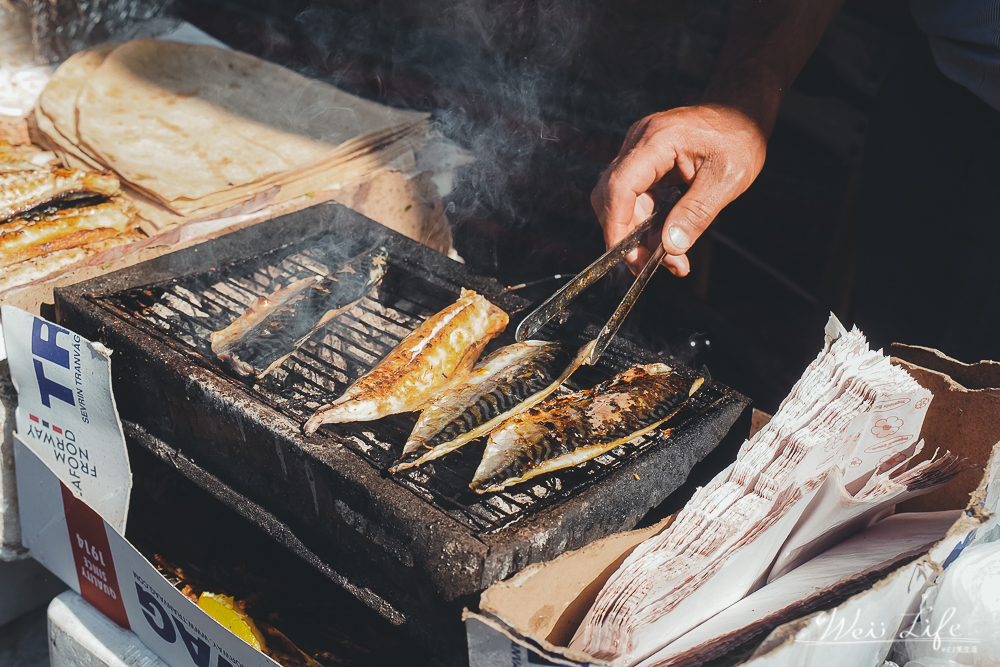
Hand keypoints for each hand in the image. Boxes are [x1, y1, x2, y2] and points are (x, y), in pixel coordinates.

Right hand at [591, 104, 766, 275]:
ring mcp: (639, 149)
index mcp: (658, 139)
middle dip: (627, 236)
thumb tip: (669, 247)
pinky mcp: (645, 160)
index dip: (617, 226)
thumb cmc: (741, 137)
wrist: (744, 112)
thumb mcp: (727, 179)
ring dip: (639, 233)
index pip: (619, 186)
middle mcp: (640, 141)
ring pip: (621, 200)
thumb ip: (696, 213)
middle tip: (649, 266)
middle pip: (612, 196)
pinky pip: (635, 195)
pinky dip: (647, 221)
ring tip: (670, 260)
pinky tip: (667, 240)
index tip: (627, 257)